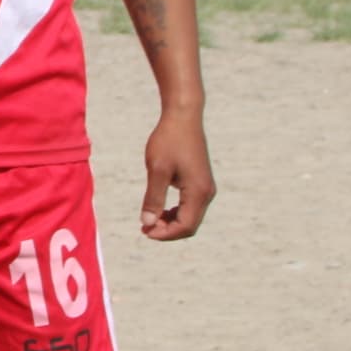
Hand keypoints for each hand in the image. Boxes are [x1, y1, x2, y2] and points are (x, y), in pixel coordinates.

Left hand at [140, 105, 214, 240]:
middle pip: (190, 224)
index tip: (144, 231)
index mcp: (198, 192)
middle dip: (168, 230)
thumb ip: (153, 198)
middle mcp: (207, 193)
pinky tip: (159, 209)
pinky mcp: (200, 182)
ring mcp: (205, 187)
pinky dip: (175, 212)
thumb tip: (148, 224)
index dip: (165, 234)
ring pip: (191, 216)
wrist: (183, 117)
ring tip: (149, 220)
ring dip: (171, 222)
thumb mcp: (157, 170)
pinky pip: (190, 206)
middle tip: (143, 228)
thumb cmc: (169, 140)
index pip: (186, 226)